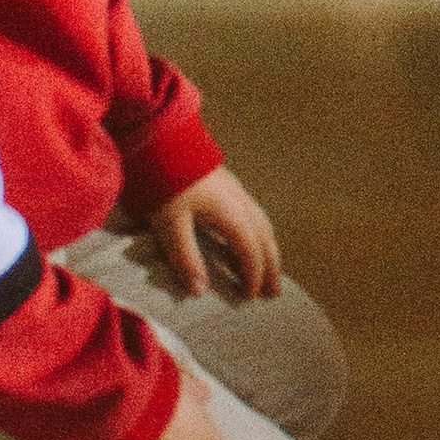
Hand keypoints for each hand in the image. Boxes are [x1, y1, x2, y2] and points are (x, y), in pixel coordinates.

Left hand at [151, 164, 282, 302]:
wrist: (164, 141)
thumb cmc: (167, 184)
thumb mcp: (170, 224)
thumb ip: (186, 258)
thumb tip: (199, 292)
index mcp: (232, 216)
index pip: (251, 253)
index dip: (253, 277)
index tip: (250, 298)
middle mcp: (242, 204)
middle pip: (265, 239)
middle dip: (271, 267)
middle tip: (275, 293)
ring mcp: (237, 192)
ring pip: (263, 225)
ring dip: (268, 249)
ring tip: (269, 268)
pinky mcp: (229, 184)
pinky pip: (255, 214)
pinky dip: (259, 233)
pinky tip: (250, 236)